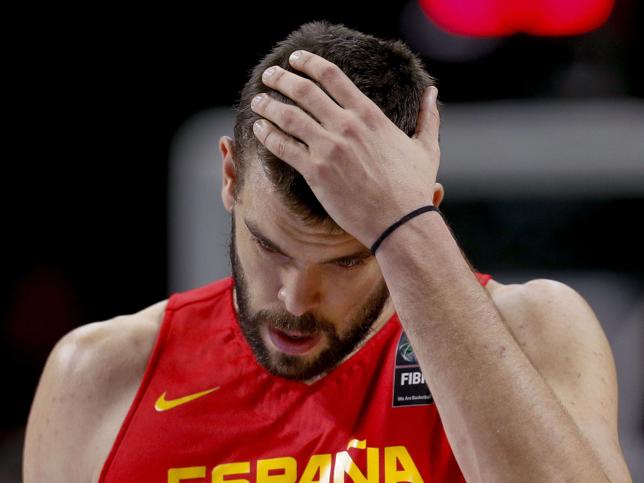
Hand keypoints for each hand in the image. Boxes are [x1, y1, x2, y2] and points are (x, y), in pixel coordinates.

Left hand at [250, 50, 440, 247]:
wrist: (400, 221)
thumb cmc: (414, 187)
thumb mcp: (426, 147)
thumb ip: (428, 117)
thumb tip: (433, 93)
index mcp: (369, 115)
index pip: (332, 76)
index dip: (310, 63)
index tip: (296, 59)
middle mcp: (346, 125)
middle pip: (304, 91)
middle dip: (282, 79)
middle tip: (269, 75)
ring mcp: (329, 148)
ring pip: (288, 116)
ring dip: (268, 105)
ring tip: (258, 101)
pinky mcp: (316, 172)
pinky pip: (283, 147)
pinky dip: (268, 135)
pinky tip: (259, 130)